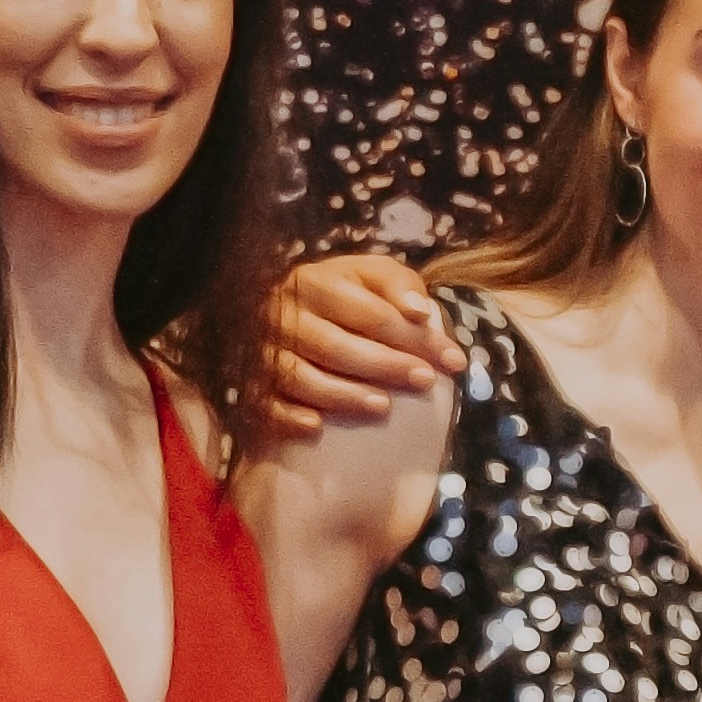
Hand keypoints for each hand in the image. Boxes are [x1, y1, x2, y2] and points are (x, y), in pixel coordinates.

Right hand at [264, 251, 457, 426]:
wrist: (289, 308)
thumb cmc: (343, 294)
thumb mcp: (371, 275)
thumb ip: (398, 284)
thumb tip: (420, 310)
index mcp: (313, 282)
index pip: (369, 313)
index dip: (413, 338)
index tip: (452, 361)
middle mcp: (280, 314)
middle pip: (335, 346)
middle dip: (384, 366)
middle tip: (423, 381)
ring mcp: (261, 350)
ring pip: (299, 377)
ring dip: (341, 395)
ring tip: (382, 407)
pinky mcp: (249, 382)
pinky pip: (264, 403)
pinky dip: (287, 417)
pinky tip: (316, 427)